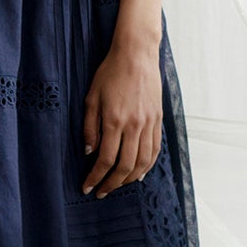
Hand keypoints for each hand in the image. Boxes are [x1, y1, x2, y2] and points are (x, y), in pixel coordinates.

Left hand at [80, 29, 162, 196]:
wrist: (137, 54)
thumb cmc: (110, 72)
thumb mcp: (91, 97)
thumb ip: (90, 126)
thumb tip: (90, 152)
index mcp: (114, 120)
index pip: (105, 159)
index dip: (95, 177)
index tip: (88, 187)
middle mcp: (134, 125)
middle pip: (125, 166)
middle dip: (112, 183)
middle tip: (102, 191)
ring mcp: (149, 123)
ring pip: (142, 162)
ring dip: (130, 178)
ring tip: (118, 185)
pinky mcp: (158, 120)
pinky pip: (155, 149)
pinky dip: (147, 166)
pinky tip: (139, 173)